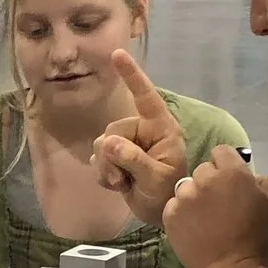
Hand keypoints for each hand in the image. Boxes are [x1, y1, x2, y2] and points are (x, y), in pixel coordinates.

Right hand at [93, 52, 187, 224]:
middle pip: (113, 130)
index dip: (132, 75)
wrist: (161, 214)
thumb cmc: (170, 193)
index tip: (117, 53)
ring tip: (121, 184)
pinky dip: (103, 174)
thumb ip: (134, 159)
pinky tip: (117, 185)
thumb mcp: (156, 178)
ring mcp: (129, 144)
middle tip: (122, 178)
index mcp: (161, 128)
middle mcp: (143, 131)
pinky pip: (98, 158)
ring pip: (102, 145)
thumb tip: (107, 143)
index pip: (145, 97)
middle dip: (112, 155)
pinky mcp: (116, 157)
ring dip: (106, 167)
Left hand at [164, 147, 267, 267]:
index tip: (231, 180)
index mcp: (231, 172)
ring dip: (195, 197)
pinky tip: (194, 228)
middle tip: (221, 204)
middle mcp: (203, 179)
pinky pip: (174, 206)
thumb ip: (266, 181)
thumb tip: (252, 177)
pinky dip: (182, 214)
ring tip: (206, 218)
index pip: (221, 152)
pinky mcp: (170, 216)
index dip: (228, 164)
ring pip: (187, 188)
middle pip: (203, 170)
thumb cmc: (260, 239)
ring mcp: (184, 198)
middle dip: (212, 182)